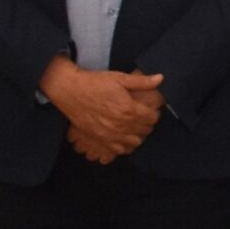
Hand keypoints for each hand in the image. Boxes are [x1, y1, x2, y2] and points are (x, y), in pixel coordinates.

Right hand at [40, 57, 163, 157]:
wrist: (68, 90)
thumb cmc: (94, 82)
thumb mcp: (119, 78)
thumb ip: (142, 81)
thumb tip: (161, 78)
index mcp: (129, 109)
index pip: (153, 118)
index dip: (154, 113)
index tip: (149, 109)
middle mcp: (122, 124)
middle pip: (146, 130)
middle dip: (147, 123)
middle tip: (142, 117)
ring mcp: (111, 134)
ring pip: (136, 142)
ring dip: (138, 135)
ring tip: (134, 126)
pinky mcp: (100, 139)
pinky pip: (120, 150)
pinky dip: (125, 145)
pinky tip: (123, 136)